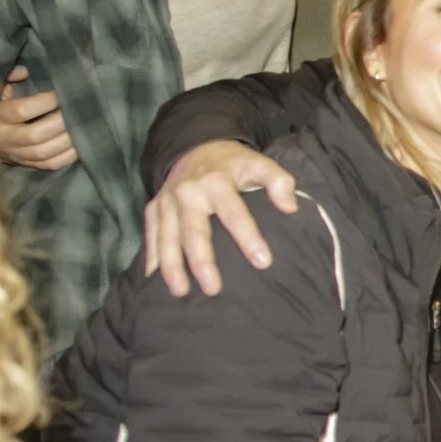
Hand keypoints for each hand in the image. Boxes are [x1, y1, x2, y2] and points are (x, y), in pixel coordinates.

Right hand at [0, 68, 76, 169]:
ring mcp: (18, 155)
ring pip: (45, 152)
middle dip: (61, 122)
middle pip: (36, 134)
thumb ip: (9, 78)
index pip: (22, 110)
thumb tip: (23, 71)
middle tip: (78, 110)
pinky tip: (82, 142)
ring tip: (83, 125)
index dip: (45, 101)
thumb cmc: (3, 107)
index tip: (61, 93)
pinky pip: (53, 164)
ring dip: (69, 139)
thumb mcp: (1, 91)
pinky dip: (70, 155)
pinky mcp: (30, 166)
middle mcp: (6, 139)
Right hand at [143, 142, 297, 297]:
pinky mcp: (153, 209)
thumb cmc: (234, 165)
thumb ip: (279, 181)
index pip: (233, 213)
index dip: (248, 237)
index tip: (263, 263)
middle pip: (194, 232)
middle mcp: (187, 193)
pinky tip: (153, 280)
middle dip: (202, 261)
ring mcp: (166, 202)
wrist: (196, 149)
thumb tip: (290, 207)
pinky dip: (151, 258)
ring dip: (172, 267)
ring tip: (181, 292)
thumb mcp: (259, 164)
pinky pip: (150, 236)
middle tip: (214, 289)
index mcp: (215, 182)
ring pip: (167, 238)